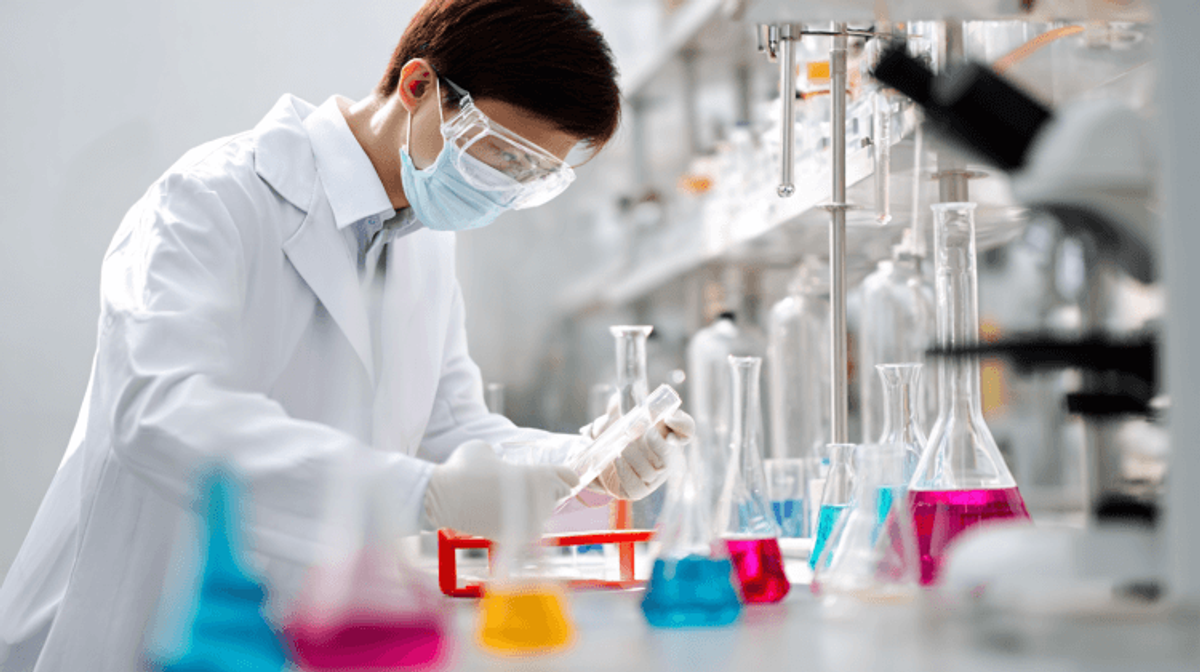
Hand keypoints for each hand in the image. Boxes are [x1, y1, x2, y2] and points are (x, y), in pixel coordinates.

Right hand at [424, 440, 579, 538]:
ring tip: (519, 501)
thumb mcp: (483, 449)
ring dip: (537, 507)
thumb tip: (496, 461)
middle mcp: (539, 499)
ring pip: (545, 514)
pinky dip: (525, 524)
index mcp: (537, 474)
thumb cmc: (463, 469)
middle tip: (535, 488)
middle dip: (551, 491)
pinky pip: (531, 530)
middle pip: (559, 495)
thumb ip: (499, 455)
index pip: (569, 477)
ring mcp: (530, 520)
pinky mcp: (517, 537)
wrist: (445, 498)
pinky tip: (512, 516)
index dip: (566, 476)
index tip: (563, 477)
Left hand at [579, 401, 695, 500]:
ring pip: (650, 472)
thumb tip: (617, 400)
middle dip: (654, 444)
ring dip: (634, 457)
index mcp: (666, 435)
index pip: (686, 430)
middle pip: (668, 456)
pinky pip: (635, 486)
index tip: (669, 418)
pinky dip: (625, 472)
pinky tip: (616, 460)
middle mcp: (665, 459)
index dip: (682, 425)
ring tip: (621, 446)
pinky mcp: (638, 491)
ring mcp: (653, 478)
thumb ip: (621, 404)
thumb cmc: (617, 433)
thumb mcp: (619, 414)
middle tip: (637, 432)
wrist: (601, 455)